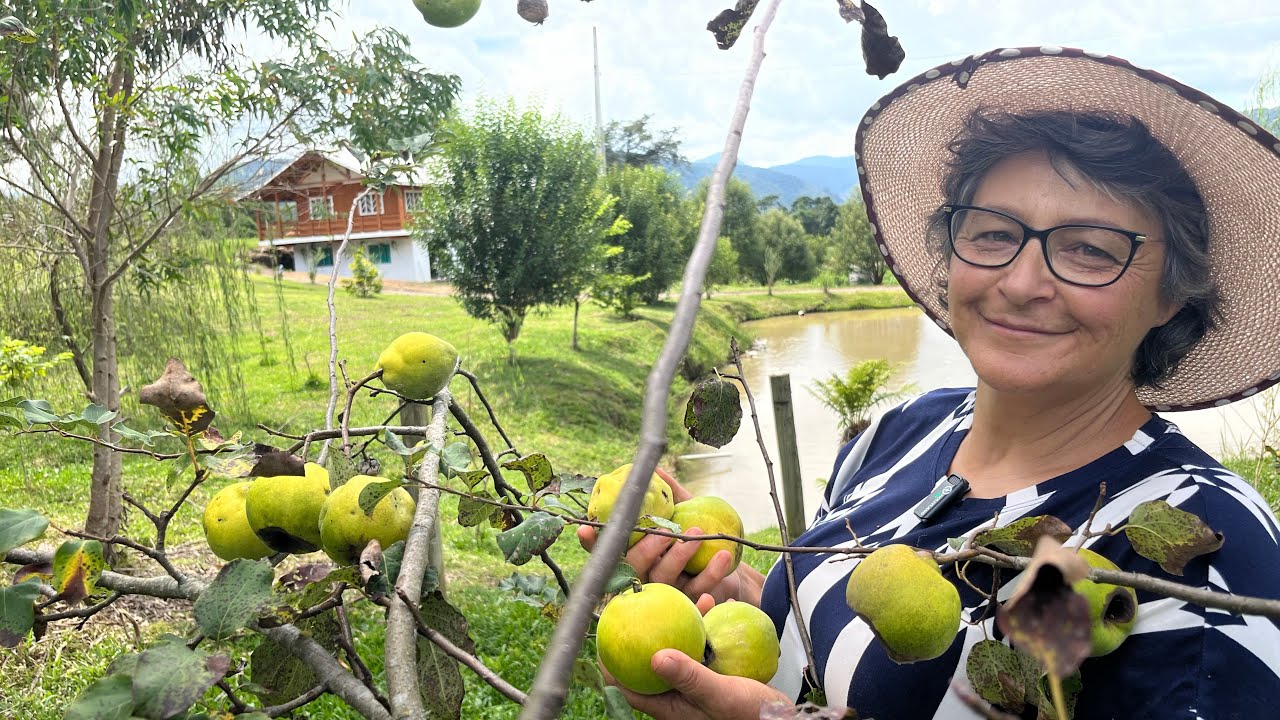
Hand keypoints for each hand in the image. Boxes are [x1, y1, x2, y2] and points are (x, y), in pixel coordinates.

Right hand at [577, 468, 761, 604]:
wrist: (727, 569)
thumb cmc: (697, 538)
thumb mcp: (686, 515)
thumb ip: (670, 497)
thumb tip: (656, 469)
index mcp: (637, 555)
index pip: (608, 552)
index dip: (593, 543)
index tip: (584, 529)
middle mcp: (645, 577)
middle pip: (637, 566)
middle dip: (651, 547)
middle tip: (670, 531)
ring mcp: (665, 594)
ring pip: (666, 581)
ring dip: (681, 558)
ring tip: (700, 535)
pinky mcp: (690, 606)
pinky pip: (695, 601)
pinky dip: (706, 591)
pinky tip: (718, 579)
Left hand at [605, 595, 790, 719]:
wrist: (781, 719)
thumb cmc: (749, 714)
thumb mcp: (718, 694)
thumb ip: (688, 675)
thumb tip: (654, 656)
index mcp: (667, 705)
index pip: (626, 684)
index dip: (610, 662)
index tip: (603, 632)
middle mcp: (674, 692)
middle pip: (646, 660)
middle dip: (641, 633)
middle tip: (633, 602)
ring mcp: (692, 681)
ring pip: (673, 647)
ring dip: (674, 623)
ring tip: (674, 594)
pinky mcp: (710, 672)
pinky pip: (698, 644)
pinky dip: (701, 625)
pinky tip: (711, 602)